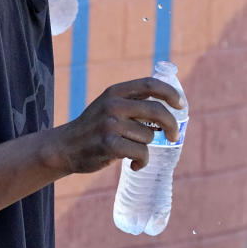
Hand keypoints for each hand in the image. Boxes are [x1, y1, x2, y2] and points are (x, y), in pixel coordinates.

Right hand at [46, 77, 182, 173]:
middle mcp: (113, 104)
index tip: (181, 104)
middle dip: (172, 125)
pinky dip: (142, 161)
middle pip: (157, 111)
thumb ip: (133, 103)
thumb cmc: (94, 129)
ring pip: (149, 137)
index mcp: (115, 91)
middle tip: (174, 136)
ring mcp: (110, 124)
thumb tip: (169, 109)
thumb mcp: (109, 106)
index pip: (150, 84)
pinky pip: (141, 154)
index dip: (170, 92)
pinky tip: (133, 164)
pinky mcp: (109, 144)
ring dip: (145, 147)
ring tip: (130, 150)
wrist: (65, 147)